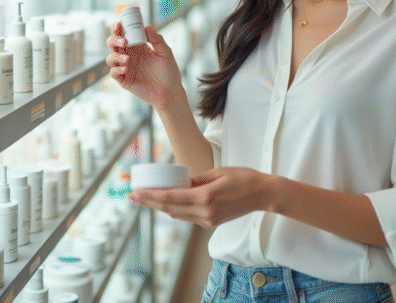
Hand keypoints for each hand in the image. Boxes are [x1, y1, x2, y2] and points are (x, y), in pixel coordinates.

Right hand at [106, 22, 183, 110]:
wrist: (170, 92)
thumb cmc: (169, 72)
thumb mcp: (166, 53)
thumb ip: (157, 40)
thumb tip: (147, 27)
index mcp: (138, 47)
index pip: (124, 34)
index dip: (118, 28)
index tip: (119, 24)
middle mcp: (129, 55)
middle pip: (112, 44)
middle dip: (114, 40)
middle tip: (124, 41)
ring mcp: (125, 68)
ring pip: (110, 58)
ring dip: (116, 56)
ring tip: (128, 59)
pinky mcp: (124, 80)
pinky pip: (113, 73)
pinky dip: (116, 69)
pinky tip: (126, 69)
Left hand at [128, 167, 275, 227]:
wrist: (263, 195)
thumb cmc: (244, 178)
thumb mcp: (219, 172)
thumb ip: (197, 179)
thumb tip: (180, 182)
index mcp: (205, 197)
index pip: (171, 197)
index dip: (151, 196)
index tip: (137, 193)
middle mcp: (204, 212)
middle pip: (169, 209)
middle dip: (149, 203)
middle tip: (132, 197)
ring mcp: (208, 220)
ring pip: (177, 214)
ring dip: (161, 207)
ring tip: (147, 198)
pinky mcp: (211, 222)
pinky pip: (187, 216)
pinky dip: (176, 209)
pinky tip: (169, 202)